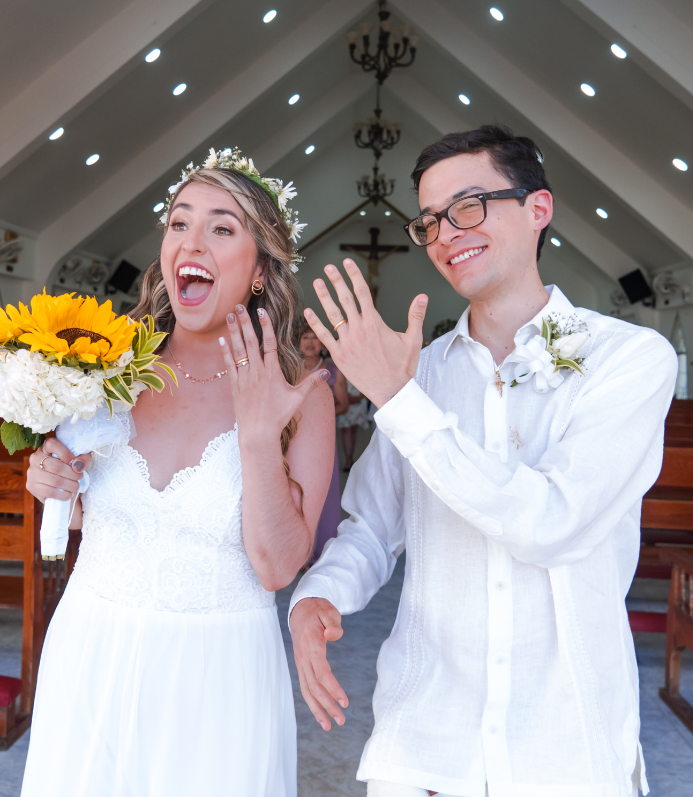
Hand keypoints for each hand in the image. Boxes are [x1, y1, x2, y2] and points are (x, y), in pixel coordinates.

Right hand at [27, 438, 92, 503]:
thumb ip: (82, 458)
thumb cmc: (69, 468)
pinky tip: (68, 494)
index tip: (76, 464)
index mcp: (45, 447)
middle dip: (72, 474)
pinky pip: (50, 492)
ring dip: (70, 485)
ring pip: (54, 480)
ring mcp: (32, 473)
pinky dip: (63, 495)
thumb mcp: (78, 459)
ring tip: (75, 486)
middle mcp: (35, 458)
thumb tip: (79, 465)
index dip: (67, 454)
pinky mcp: (32, 486)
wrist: (58, 486)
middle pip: (56, 466)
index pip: (52, 444)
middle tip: (79, 477)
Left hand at [220, 304, 328, 445]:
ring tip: (230, 316)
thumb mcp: (298, 398)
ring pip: (238, 350)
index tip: (262, 311)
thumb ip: (312, 382)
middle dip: (245, 323)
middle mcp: (257, 371)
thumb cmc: (279, 416)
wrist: (258, 432)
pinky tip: (222, 339)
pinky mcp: (235, 386)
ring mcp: (244, 377)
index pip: (270, 343)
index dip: (266, 326)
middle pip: (251, 342)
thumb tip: (328, 372)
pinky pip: (229, 365)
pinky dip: (225, 351)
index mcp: (273, 372)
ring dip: (234, 332)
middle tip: (239, 306)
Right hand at [290, 597, 348, 730]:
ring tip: (330, 725)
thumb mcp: (328, 611)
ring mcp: (300, 663)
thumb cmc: (318, 610)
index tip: (345, 702)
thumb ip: (333, 623)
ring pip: (307, 691)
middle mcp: (303, 658)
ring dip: (318, 709)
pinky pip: (306, 688)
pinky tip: (321, 714)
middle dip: (327, 705)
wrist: (301, 609)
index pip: (321, 672)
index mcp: (311, 645)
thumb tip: (334, 635)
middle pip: (314, 687)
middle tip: (341, 720)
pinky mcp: (302, 666)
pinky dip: (312, 703)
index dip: (333, 688)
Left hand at [305, 259, 427, 408]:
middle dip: (336, 281)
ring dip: (324, 297)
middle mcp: (359, 329)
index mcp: (375, 323)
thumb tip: (423, 297)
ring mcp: (347, 342)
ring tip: (317, 282)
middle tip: (329, 267)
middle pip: (345, 299)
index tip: (347, 262)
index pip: (363, 292)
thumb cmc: (402, 367)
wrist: (391, 391)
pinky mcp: (339, 355)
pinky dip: (315, 323)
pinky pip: (324, 336)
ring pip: (333, 315)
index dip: (354, 275)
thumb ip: (416, 316)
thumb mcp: (413, 340)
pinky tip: (308, 311)